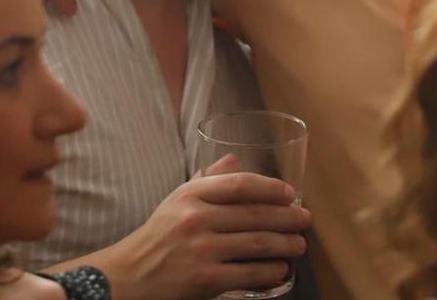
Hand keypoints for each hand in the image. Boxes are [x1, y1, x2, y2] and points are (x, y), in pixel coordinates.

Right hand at [93, 158, 310, 299]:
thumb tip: (235, 158)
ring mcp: (201, 249)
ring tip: (299, 245)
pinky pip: (248, 273)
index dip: (271, 188)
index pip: (241, 184)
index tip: (291, 194)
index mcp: (192, 195)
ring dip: (286, 244)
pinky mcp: (205, 279)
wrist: (131, 275)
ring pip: (257, 244)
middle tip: (305, 220)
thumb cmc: (159, 236)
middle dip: (288, 217)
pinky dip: (270, 271)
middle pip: (255, 214)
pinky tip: (281, 269)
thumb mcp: (177, 200)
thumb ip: (207, 180)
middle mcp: (197, 218)